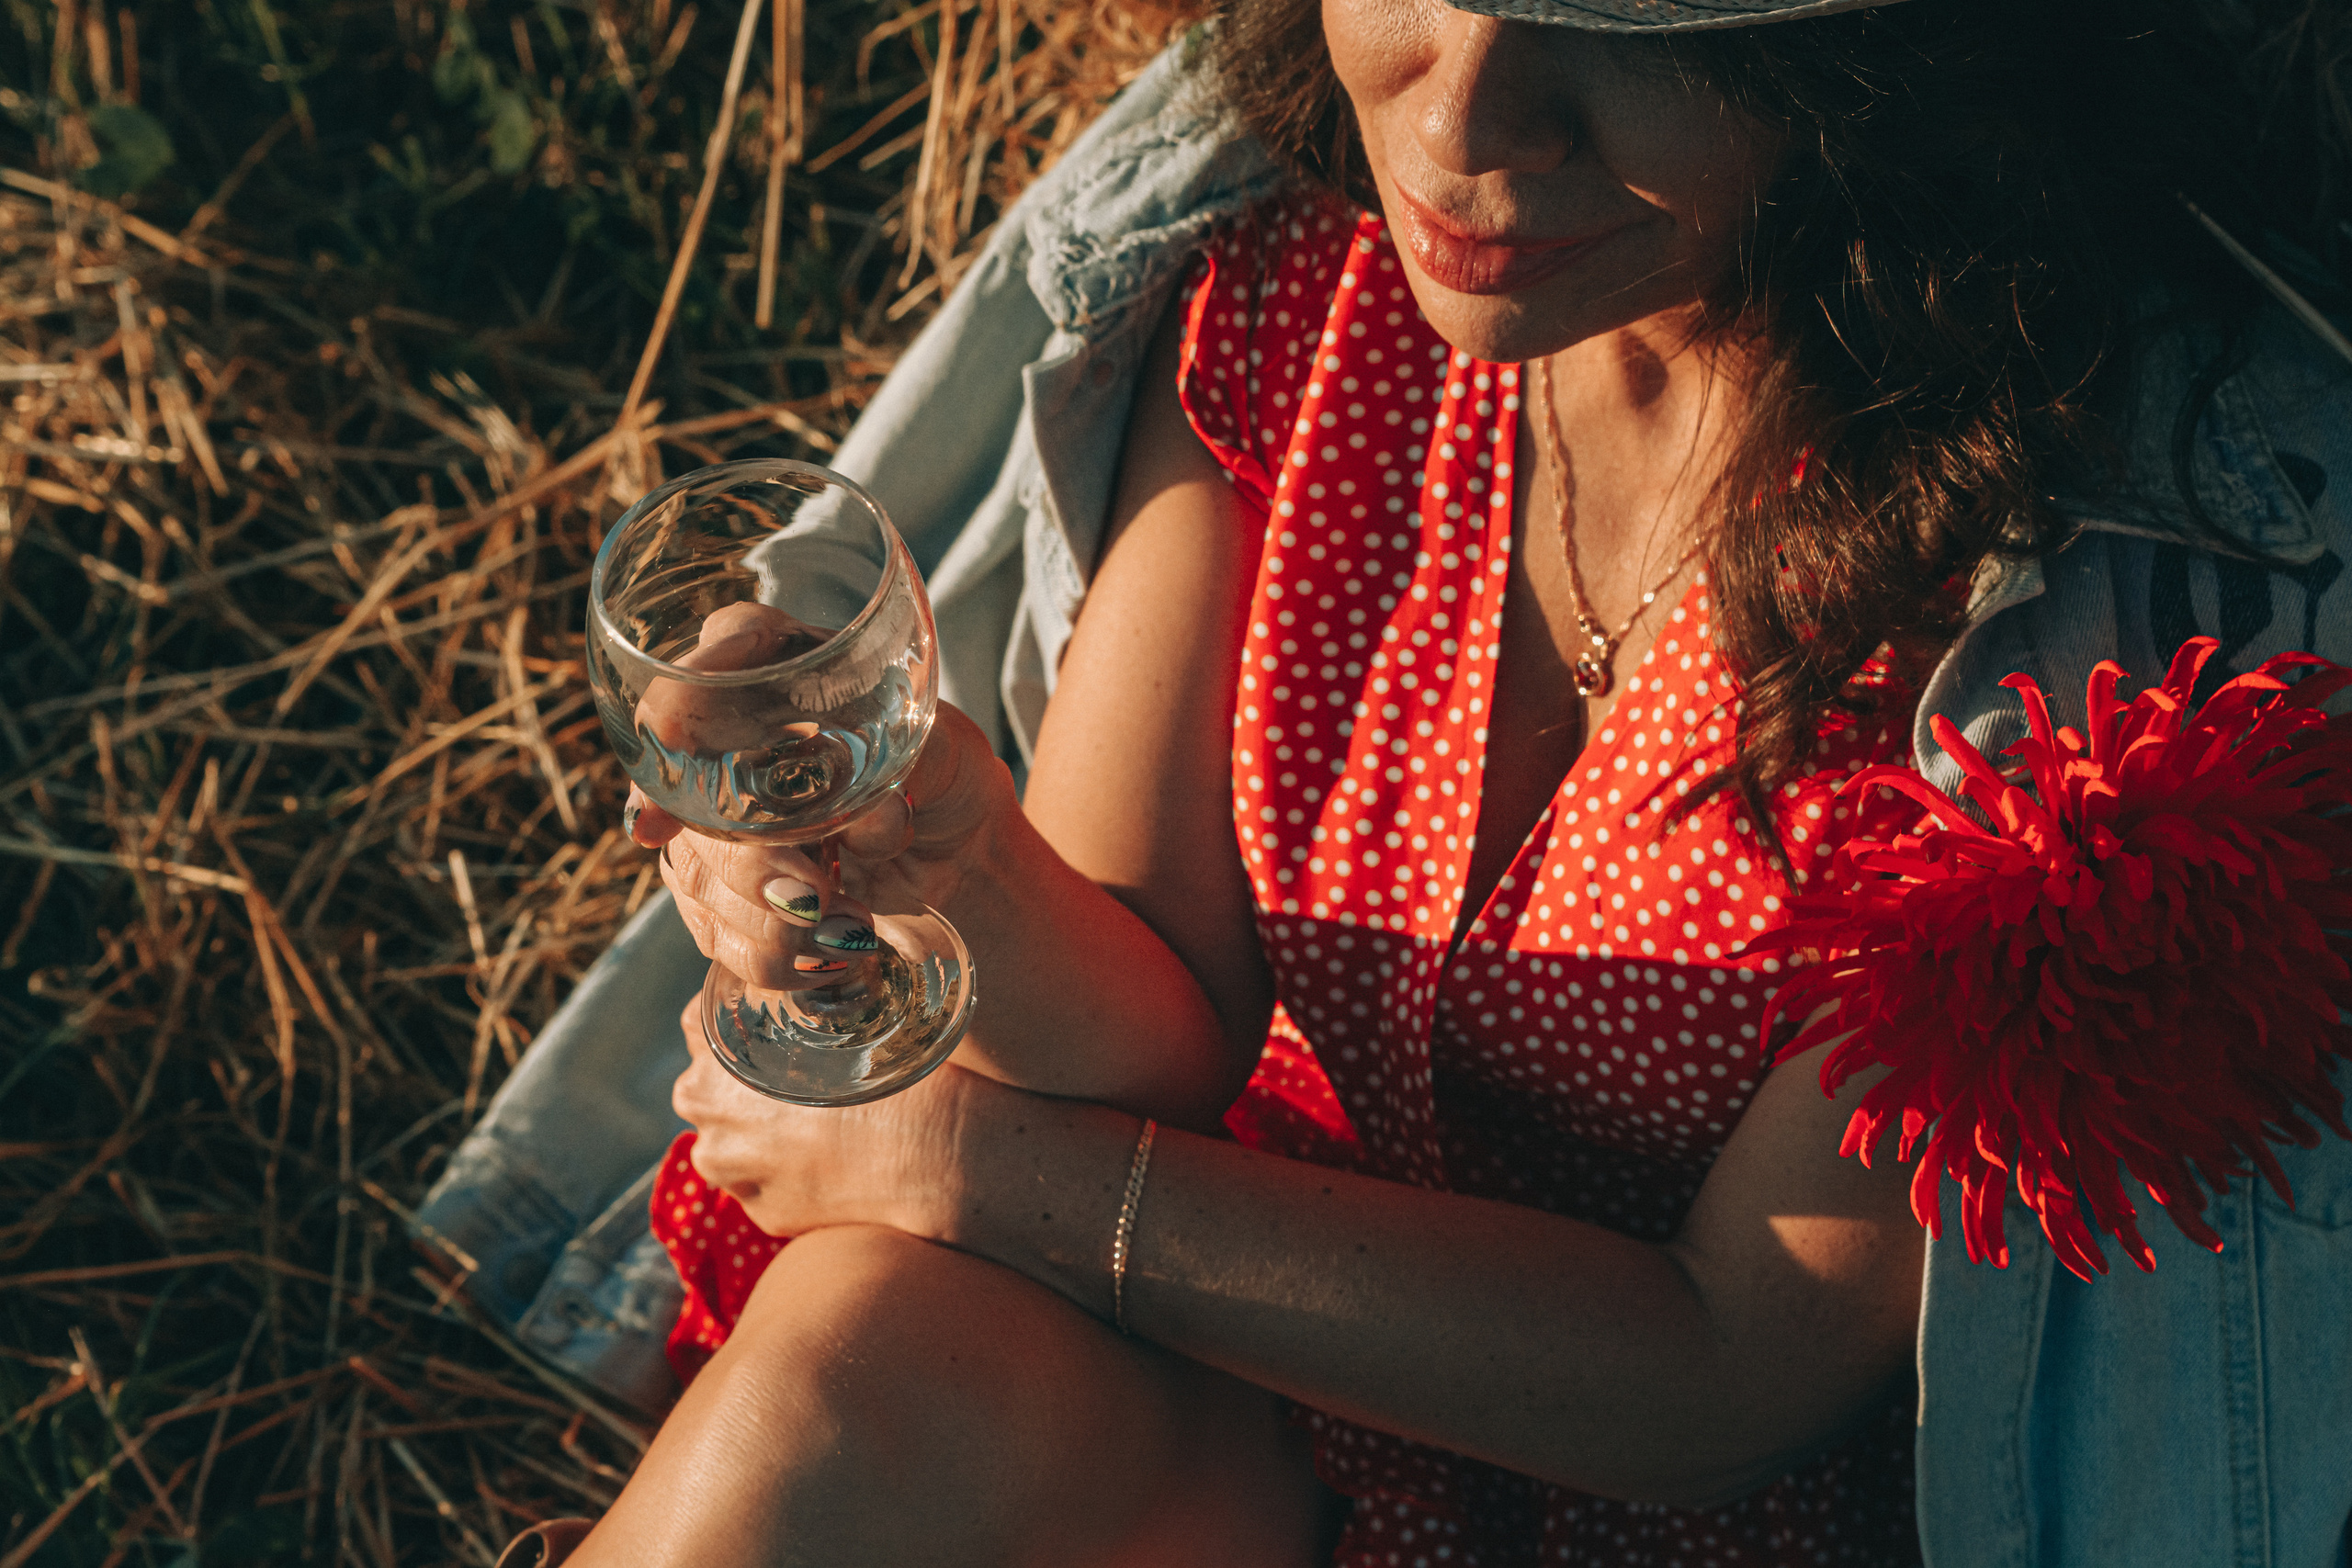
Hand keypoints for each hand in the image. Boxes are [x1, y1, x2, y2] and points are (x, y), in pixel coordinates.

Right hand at [625, 602, 1015, 989]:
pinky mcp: (722, 882)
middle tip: (812, 894)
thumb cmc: (950, 781)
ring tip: (849, 926)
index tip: (675, 737)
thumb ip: (912, 764)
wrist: (955, 861)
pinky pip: (709, 927)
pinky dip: (769, 955)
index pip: (728, 645)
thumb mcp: (949, 756)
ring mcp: (716, 809)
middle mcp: (735, 728)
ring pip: (691, 867)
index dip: (686, 693)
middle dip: (749, 859)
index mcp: (791, 665)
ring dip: (767, 920)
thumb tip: (873, 817)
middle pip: (687, 782)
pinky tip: (827, 955)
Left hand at [670, 995, 974, 1240]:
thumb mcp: (841, 1019)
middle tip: (795, 1071)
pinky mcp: (763, 1213)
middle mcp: (709, 1122)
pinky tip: (830, 1156)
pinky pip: (764, 1182)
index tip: (765, 1020)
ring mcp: (732, 1174)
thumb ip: (797, 1009)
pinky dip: (789, 1170)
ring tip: (817, 1120)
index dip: (734, 1017)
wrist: (930, 1159)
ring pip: (732, 1140)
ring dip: (760, 1131)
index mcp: (715, 1061)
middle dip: (739, 1081)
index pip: (696, 1023)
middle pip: (707, 1086)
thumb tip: (798, 991)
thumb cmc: (891, 1078)